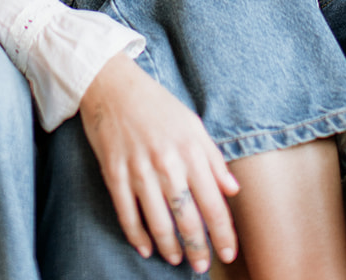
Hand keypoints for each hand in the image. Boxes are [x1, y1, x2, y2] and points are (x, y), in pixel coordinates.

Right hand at [79, 54, 238, 272]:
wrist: (113, 83)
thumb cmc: (157, 104)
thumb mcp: (193, 124)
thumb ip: (214, 158)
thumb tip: (232, 190)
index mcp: (190, 150)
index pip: (214, 202)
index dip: (224, 233)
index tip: (229, 252)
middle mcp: (167, 163)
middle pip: (187, 218)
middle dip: (198, 248)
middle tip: (201, 266)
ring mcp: (139, 170)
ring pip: (158, 222)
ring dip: (170, 247)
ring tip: (177, 259)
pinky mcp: (114, 173)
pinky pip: (127, 214)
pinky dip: (137, 236)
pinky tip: (145, 248)